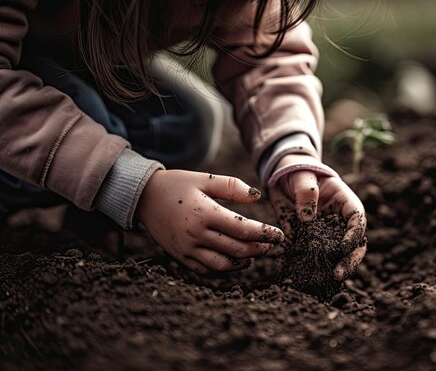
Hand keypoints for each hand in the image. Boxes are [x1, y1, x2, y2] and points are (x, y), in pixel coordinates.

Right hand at [136, 170, 283, 272]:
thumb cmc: (177, 185)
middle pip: (237, 249)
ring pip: (223, 265)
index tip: (279, 235)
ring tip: (255, 253)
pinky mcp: (180, 257)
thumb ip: (232, 186)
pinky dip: (224, 269)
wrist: (143, 197)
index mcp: (205, 213)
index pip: (243, 229)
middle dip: (259, 248)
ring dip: (244, 261)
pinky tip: (235, 260)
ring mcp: (187, 249)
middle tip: (270, 244)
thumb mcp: (204, 178)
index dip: (265, 234)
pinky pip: (206, 270)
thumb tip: (258, 196)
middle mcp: (196, 235)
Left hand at [268, 154, 366, 279]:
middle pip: (354, 244)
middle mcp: (339, 222)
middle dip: (349, 261)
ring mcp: (326, 234)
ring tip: (326, 283)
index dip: (354, 235)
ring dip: (334, 269)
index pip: (357, 220)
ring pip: (337, 255)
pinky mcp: (308, 242)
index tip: (344, 247)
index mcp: (345, 203)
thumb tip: (307, 218)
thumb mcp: (303, 177)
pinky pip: (313, 257)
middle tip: (338, 274)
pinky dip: (311, 269)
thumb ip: (306, 193)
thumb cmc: (300, 172)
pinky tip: (304, 279)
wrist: (284, 177)